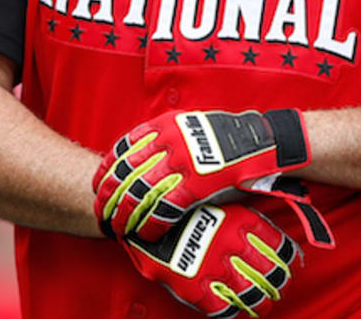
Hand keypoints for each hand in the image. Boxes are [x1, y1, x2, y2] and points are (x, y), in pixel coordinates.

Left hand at [94, 109, 309, 240]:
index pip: (121, 149)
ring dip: (125, 216)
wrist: (261, 142)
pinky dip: (151, 225)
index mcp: (164, 125)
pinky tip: (147, 234)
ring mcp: (181, 163)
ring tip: (118, 230)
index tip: (99, 186)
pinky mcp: (196, 185)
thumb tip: (143, 160)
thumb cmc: (227, 139)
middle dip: (108, 198)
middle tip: (101, 215)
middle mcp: (168, 141)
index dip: (106, 171)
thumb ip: (166, 140)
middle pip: (124, 174)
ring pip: (139, 194)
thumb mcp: (191, 128)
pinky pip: (164, 210)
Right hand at [124, 203, 299, 316]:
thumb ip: (241, 209)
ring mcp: (211, 266)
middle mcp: (230, 244)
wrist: (144, 214)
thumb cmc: (183, 204)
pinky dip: (231, 312)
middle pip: (270, 273)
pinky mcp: (192, 286)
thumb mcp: (218, 198)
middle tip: (280, 287)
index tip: (292, 263)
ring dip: (262, 302)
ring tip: (265, 303)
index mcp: (239, 220)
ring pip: (250, 294)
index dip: (289, 259)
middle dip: (279, 284)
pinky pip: (220, 308)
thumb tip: (267, 205)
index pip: (278, 246)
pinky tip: (236, 310)